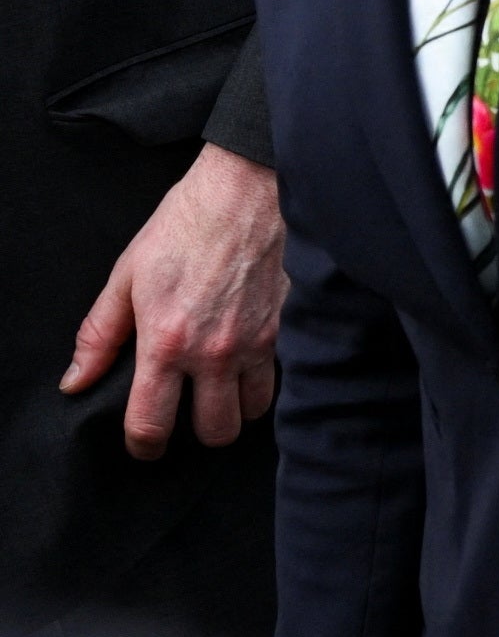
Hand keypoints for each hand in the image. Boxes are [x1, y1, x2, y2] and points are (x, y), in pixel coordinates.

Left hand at [61, 145, 281, 458]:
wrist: (247, 190)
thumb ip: (99, 336)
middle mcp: (214, 352)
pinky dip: (261, 382)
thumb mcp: (126, 276)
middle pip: (214, 432)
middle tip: (186, 414)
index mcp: (166, 343)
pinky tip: (246, 364)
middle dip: (196, 433)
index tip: (144, 444)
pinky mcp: (286, 327)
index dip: (143, 446)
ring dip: (234, 409)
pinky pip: (278, 378)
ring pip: (251, 412)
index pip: (151, 425)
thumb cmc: (184, 226)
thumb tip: (76, 382)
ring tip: (220, 391)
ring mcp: (256, 342)